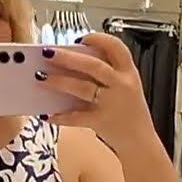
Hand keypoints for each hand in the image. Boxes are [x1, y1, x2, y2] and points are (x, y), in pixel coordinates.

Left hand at [39, 33, 157, 150]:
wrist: (141, 142)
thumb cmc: (130, 114)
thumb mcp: (127, 88)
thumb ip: (107, 75)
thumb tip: (74, 65)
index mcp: (129, 73)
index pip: (116, 47)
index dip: (98, 39)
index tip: (81, 38)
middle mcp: (122, 85)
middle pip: (93, 65)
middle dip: (68, 57)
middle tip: (48, 53)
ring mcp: (112, 103)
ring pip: (82, 88)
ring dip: (59, 81)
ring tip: (40, 77)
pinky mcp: (102, 121)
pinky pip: (77, 117)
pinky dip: (61, 117)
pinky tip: (48, 115)